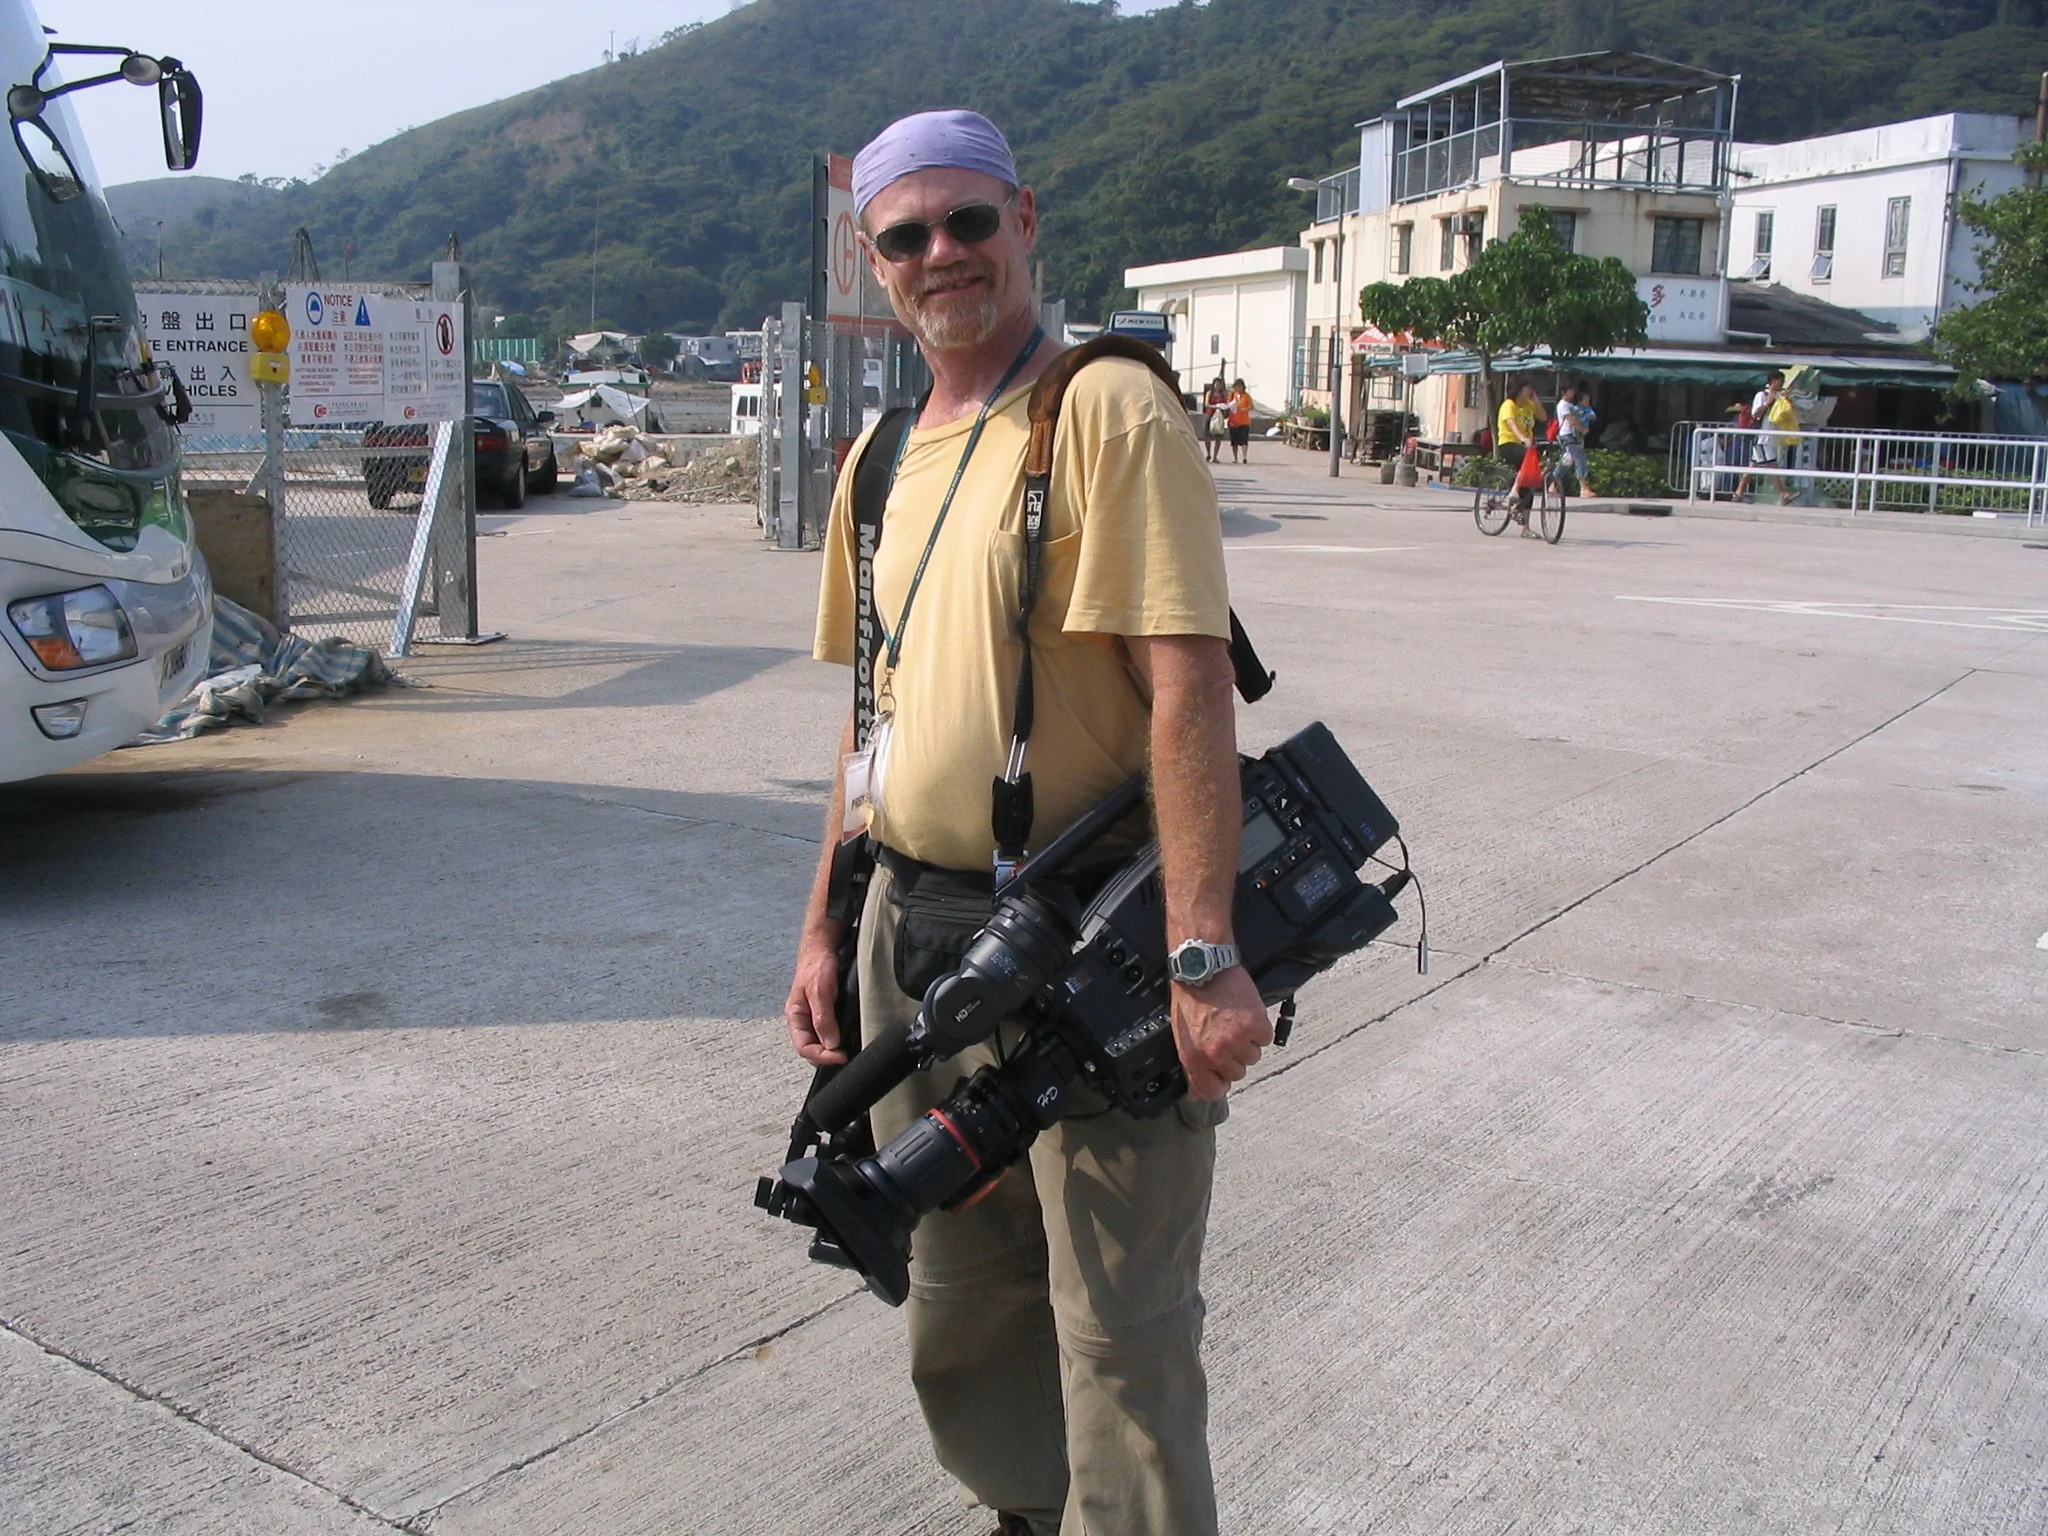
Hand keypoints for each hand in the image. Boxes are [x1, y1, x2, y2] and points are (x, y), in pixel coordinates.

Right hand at [784, 921, 846, 1065]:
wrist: (824, 947)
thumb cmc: (816, 964)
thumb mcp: (820, 991)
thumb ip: (823, 1018)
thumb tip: (830, 1043)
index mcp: (795, 1016)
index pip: (803, 1048)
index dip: (822, 1056)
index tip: (841, 1056)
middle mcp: (803, 1020)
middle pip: (812, 1049)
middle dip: (827, 1056)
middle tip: (846, 1055)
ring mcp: (814, 1017)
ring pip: (821, 1043)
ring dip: (833, 1049)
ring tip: (848, 1050)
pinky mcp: (826, 1013)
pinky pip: (829, 1033)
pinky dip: (838, 1039)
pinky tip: (848, 1038)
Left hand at [1171, 966, 1271, 1099]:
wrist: (1203, 968)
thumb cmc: (1191, 998)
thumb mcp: (1182, 1037)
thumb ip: (1194, 1066)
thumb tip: (1196, 1094)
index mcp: (1194, 1059)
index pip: (1214, 1090)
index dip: (1221, 1081)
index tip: (1222, 1072)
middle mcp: (1216, 1054)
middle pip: (1239, 1072)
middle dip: (1235, 1055)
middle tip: (1226, 1032)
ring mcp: (1237, 1041)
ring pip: (1253, 1056)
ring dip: (1248, 1040)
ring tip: (1234, 1020)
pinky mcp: (1255, 1026)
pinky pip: (1265, 1039)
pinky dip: (1259, 1027)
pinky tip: (1244, 1013)